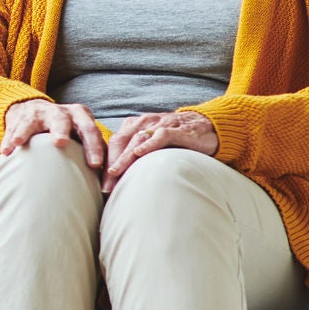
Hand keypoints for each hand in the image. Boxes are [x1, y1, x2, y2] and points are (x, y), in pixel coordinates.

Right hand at [0, 98, 105, 170]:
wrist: (37, 111)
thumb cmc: (68, 132)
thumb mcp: (82, 138)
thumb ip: (96, 155)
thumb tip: (111, 186)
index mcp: (81, 117)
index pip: (90, 131)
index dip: (94, 147)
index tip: (95, 165)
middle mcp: (62, 112)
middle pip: (63, 120)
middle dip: (62, 130)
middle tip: (60, 143)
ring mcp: (40, 113)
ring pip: (34, 120)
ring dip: (26, 132)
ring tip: (18, 143)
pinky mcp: (22, 117)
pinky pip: (15, 128)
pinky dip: (10, 139)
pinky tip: (6, 151)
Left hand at [102, 109, 217, 193]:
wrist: (208, 126)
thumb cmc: (178, 140)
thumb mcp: (153, 145)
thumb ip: (138, 157)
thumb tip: (120, 182)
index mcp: (135, 126)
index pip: (115, 143)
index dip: (106, 162)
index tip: (101, 184)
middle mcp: (144, 123)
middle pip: (121, 142)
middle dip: (111, 164)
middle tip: (105, 186)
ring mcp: (159, 125)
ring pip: (136, 139)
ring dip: (124, 157)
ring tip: (115, 173)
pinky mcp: (176, 130)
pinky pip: (160, 135)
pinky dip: (149, 144)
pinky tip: (139, 153)